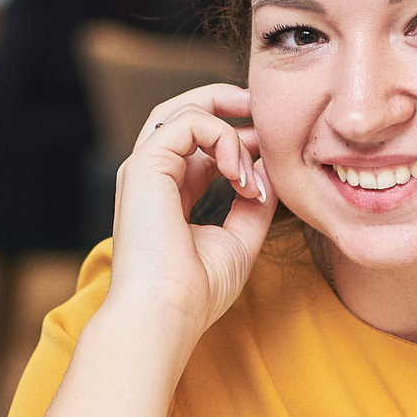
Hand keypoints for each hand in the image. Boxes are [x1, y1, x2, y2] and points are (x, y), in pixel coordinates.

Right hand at [102, 83, 274, 340]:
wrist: (166, 314)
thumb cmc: (196, 291)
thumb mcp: (239, 239)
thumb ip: (254, 203)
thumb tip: (271, 168)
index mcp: (169, 193)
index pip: (199, 144)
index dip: (238, 136)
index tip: (272, 148)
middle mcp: (152, 176)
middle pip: (183, 113)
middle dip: (227, 103)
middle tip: (265, 111)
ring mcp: (144, 169)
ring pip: (184, 111)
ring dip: (231, 126)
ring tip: (259, 149)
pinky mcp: (145, 166)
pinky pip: (188, 122)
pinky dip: (223, 137)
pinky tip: (241, 172)